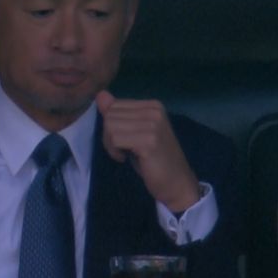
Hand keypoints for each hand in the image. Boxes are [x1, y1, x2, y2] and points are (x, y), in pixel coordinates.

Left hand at [96, 90, 200, 212]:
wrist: (176, 183)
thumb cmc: (154, 160)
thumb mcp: (134, 133)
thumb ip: (118, 114)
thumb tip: (100, 94)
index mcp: (153, 105)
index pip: (114, 105)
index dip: (112, 125)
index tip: (125, 141)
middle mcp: (154, 110)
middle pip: (110, 115)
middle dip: (109, 135)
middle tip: (123, 150)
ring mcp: (153, 125)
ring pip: (110, 126)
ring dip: (111, 145)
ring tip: (125, 154)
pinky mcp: (148, 141)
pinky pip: (115, 139)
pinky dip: (114, 151)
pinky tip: (125, 159)